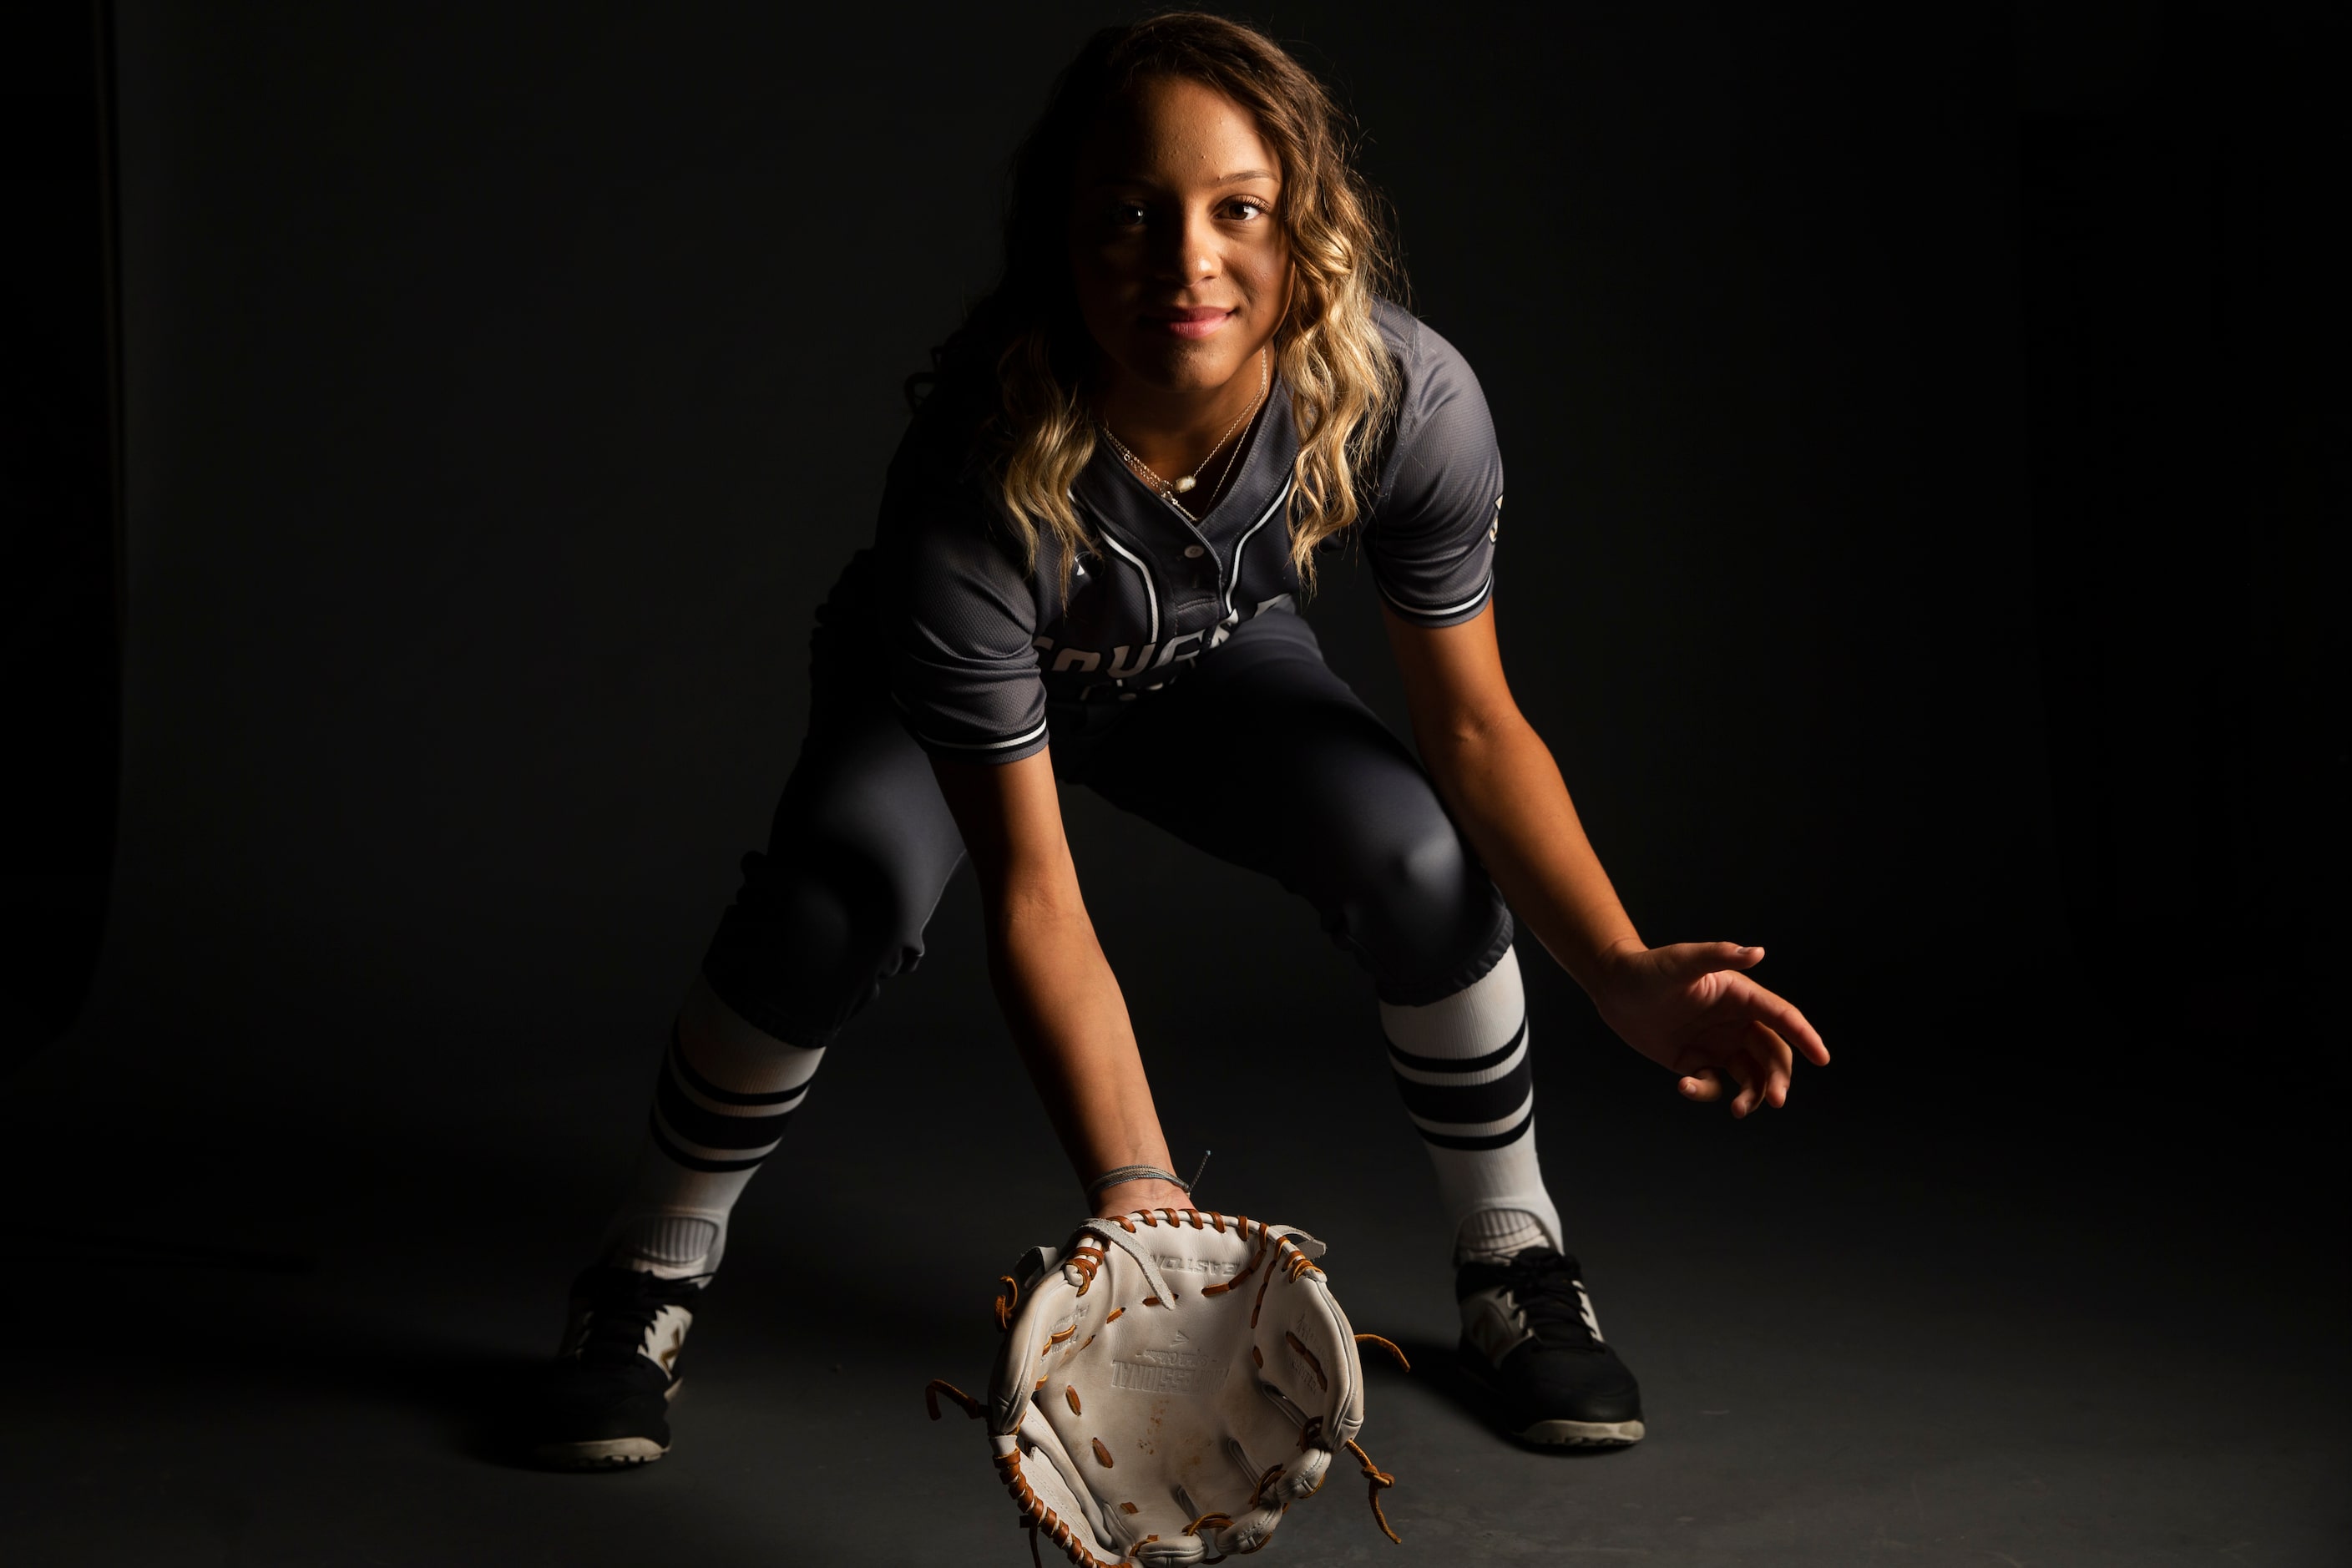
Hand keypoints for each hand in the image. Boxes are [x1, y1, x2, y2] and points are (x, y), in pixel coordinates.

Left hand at [1593, 942, 1828, 1116]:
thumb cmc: (1649, 968)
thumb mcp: (1683, 961)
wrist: (1614, 988)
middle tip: (1774, 1101)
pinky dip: (1706, 1092)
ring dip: (1751, 1095)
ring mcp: (1718, 1044)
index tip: (1822, 1058)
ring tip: (1737, 1110)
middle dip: (1778, 1078)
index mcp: (1741, 996)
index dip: (1804, 1036)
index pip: (1782, 1017)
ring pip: (1750, 1076)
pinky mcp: (1696, 1062)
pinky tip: (1684, 1086)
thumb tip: (1757, 952)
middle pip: (1772, 1054)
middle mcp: (1736, 1021)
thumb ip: (1719, 956)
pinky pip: (1713, 1084)